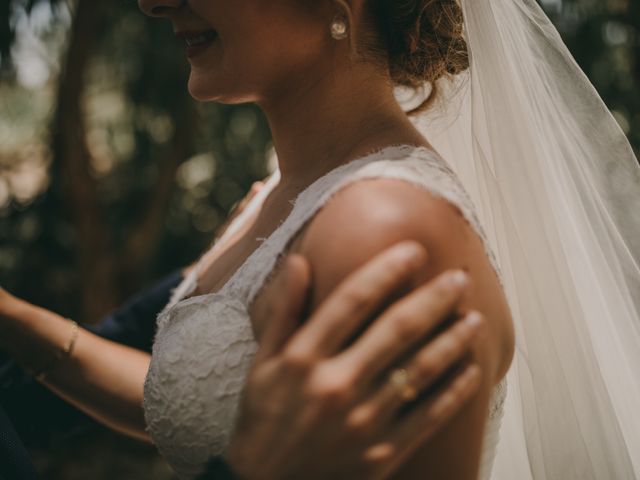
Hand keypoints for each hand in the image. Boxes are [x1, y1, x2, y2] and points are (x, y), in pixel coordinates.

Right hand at [226, 242, 484, 479]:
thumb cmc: (262, 417)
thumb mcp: (262, 362)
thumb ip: (284, 311)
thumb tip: (299, 261)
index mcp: (303, 358)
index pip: (352, 300)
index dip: (386, 270)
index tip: (414, 250)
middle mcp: (335, 384)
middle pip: (396, 329)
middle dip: (433, 298)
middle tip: (459, 278)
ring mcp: (362, 421)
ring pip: (421, 370)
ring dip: (453, 340)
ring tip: (475, 318)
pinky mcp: (381, 453)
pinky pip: (428, 418)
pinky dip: (455, 392)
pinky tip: (473, 370)